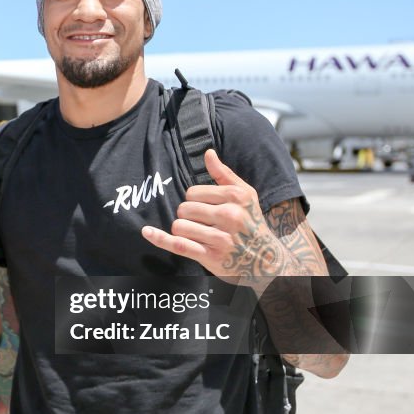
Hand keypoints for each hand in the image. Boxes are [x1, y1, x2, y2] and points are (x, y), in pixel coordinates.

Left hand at [141, 149, 282, 283]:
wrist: (266, 260)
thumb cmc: (252, 224)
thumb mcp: (246, 196)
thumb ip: (224, 174)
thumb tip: (208, 153)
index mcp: (236, 197)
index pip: (192, 192)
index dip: (194, 201)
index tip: (207, 209)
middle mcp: (230, 216)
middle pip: (184, 209)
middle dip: (188, 216)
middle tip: (204, 224)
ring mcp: (220, 238)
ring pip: (179, 226)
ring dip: (183, 231)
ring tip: (199, 235)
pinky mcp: (211, 256)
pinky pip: (178, 244)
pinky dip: (160, 239)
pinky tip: (147, 232)